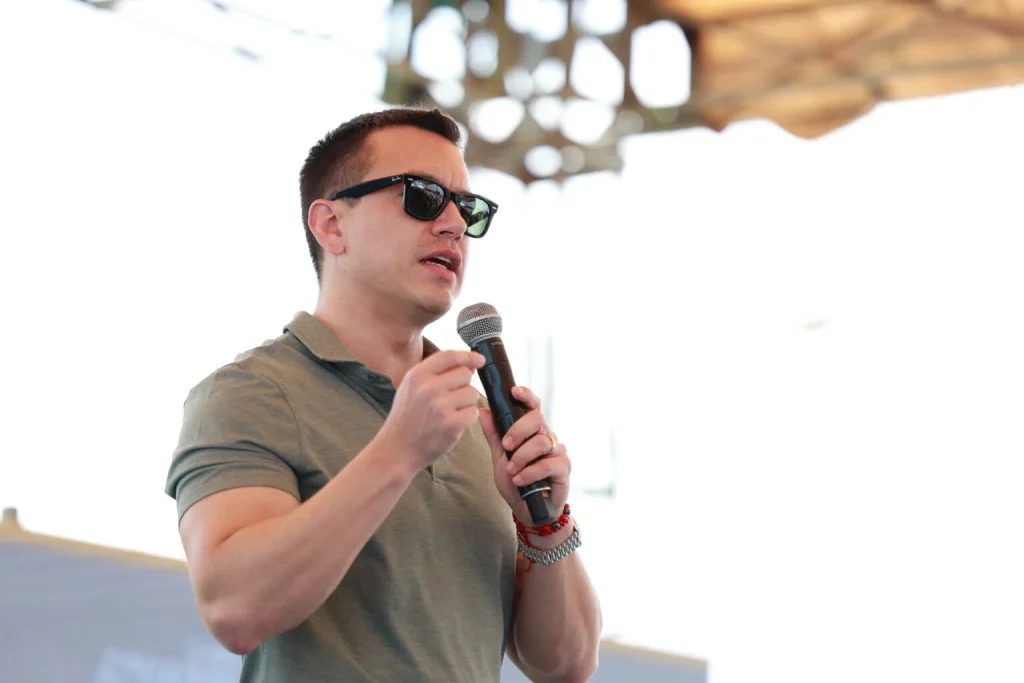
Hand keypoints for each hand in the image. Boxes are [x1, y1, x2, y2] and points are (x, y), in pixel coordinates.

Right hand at [377, 350, 485, 470]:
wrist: (396, 450)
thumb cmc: (406, 418)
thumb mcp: (411, 388)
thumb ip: (436, 373)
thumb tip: (469, 365)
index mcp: (417, 375)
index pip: (449, 356)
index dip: (468, 356)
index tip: (480, 360)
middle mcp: (428, 388)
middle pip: (465, 374)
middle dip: (463, 385)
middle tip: (451, 398)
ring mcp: (440, 406)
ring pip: (472, 394)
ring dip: (466, 403)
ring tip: (449, 412)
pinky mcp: (452, 424)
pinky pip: (473, 412)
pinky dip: (467, 418)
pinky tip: (452, 423)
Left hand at [479, 385, 570, 523]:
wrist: (528, 510)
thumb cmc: (516, 482)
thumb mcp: (499, 458)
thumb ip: (494, 435)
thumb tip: (484, 411)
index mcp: (532, 431)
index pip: (533, 406)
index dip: (526, 396)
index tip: (514, 392)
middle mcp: (547, 436)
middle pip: (537, 419)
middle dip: (518, 430)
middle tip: (506, 445)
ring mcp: (557, 451)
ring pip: (541, 442)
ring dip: (522, 457)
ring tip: (511, 471)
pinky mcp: (564, 468)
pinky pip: (548, 463)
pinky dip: (531, 472)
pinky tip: (520, 480)